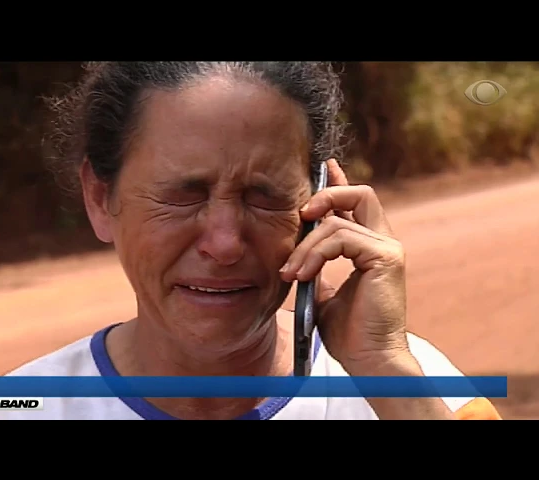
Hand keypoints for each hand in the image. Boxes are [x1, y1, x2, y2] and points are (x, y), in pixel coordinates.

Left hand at [281, 164, 457, 419]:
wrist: (368, 359)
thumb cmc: (349, 333)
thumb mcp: (325, 294)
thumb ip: (318, 270)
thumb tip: (297, 258)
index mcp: (369, 248)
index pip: (356, 203)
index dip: (339, 184)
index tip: (324, 167)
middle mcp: (382, 243)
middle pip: (360, 194)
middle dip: (326, 195)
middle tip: (301, 213)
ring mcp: (387, 249)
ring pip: (339, 222)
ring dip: (306, 246)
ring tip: (290, 272)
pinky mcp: (386, 258)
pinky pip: (342, 239)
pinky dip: (315, 255)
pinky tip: (302, 274)